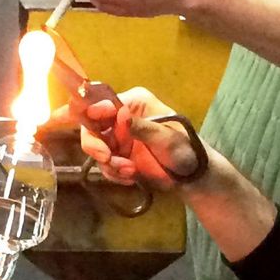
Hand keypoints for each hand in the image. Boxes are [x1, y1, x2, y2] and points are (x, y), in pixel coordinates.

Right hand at [80, 87, 203, 188]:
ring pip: (96, 148)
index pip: (102, 103)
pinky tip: (131, 176)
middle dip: (95, 145)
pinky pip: (104, 164)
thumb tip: (121, 114)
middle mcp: (121, 117)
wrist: (191, 175)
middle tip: (106, 158)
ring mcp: (118, 137)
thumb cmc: (185, 149)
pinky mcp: (118, 156)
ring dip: (109, 163)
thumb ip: (142, 127)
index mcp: (134, 103)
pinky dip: (114, 173)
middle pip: (91, 126)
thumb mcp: (166, 138)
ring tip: (130, 171)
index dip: (90, 114)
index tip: (89, 129)